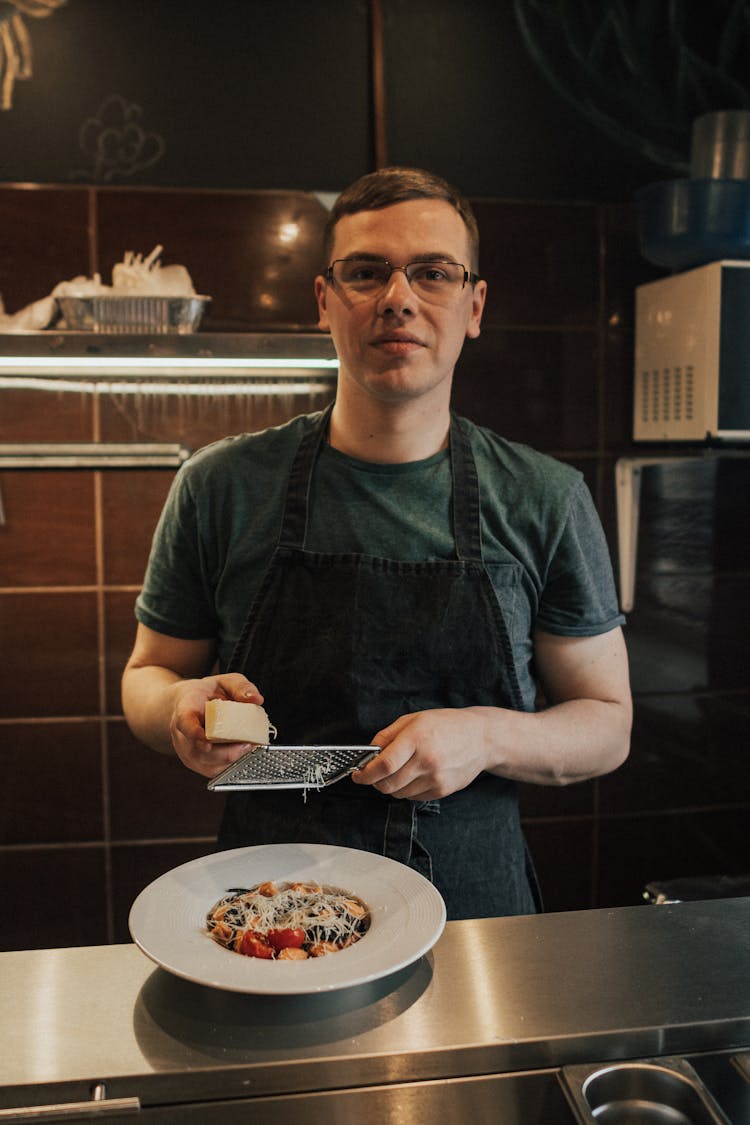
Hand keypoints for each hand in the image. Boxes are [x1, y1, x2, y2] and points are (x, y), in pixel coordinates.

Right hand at [169, 673, 263, 778]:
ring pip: (207, 765)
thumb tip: (256, 699)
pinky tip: (241, 754)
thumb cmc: (205, 693)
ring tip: (247, 747)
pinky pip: (212, 770)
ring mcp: (187, 751)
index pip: (185, 724)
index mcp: (185, 710)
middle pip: (199, 751)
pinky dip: (229, 765)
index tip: (207, 741)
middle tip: (248, 743)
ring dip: (230, 760)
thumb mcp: (223, 681)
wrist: (186, 704)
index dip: (195, 735)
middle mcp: (182, 734)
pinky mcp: (195, 763)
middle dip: (227, 751)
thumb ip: (240, 686)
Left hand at [352, 708, 490, 800]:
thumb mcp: (413, 719)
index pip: (384, 765)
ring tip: (397, 771)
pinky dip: (406, 790)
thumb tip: (368, 753)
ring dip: (390, 786)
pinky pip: (413, 797)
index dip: (365, 773)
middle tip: (373, 774)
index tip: (358, 774)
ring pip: (398, 794)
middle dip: (374, 782)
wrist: (481, 739)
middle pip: (388, 784)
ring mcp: (436, 778)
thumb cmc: (446, 725)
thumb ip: (387, 736)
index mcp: (417, 739)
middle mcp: (427, 760)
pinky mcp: (442, 790)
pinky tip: (413, 775)